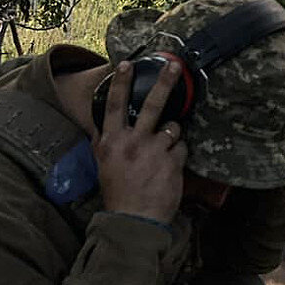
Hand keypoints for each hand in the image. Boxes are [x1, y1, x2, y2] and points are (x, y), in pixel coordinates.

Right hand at [93, 60, 185, 223]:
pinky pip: (182, 147)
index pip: (115, 105)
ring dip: (172, 135)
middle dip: (165, 82)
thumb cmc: (118, 192)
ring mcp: (154, 151)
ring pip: (173, 127)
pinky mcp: (173, 162)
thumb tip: (101, 125)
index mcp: (111, 141)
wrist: (133, 219)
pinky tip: (170, 167)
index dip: (121, 83)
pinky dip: (179, 154)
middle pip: (152, 105)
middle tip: (175, 66)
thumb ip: (104, 141)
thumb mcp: (103, 164)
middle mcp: (132, 142)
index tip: (127, 64)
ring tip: (163, 152)